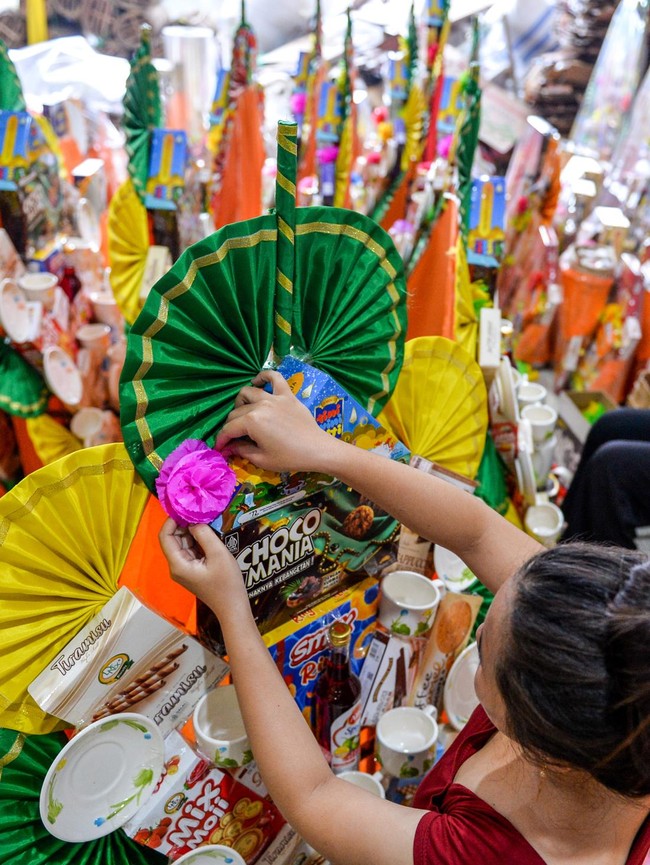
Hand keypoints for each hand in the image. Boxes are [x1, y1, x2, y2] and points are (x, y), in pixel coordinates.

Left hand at [158, 518, 248, 618]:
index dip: (172, 520)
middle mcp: (176, 566)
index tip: (186, 508)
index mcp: (178, 564)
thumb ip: (204, 534)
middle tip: (199, 511)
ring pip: (182, 543)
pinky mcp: (192, 570)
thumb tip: (194, 520)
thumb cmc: (227, 583)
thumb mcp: (218, 554)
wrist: (233, 607)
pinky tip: (208, 533)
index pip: (165, 536)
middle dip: (184, 524)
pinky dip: (197, 540)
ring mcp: (183, 569)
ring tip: (206, 520)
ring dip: (192, 531)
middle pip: (173, 539)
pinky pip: (190, 550)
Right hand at [215, 370, 336, 472]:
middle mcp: (260, 405)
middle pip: (236, 412)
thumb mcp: (262, 459)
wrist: (317, 450)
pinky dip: (264, 376)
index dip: (222, 440)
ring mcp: (274, 397)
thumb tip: (229, 447)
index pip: (229, 429)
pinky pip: (274, 377)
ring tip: (244, 413)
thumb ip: (242, 450)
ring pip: (248, 392)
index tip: (220, 447)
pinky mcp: (287, 394)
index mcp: (252, 422)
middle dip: (230, 426)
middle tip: (234, 438)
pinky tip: (258, 382)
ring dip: (241, 402)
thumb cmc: (290, 457)